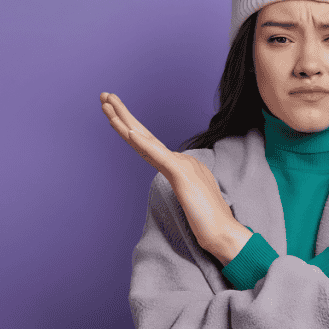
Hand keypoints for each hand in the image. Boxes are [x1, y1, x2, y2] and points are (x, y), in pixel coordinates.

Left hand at [100, 92, 251, 263]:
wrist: (224, 233)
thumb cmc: (209, 221)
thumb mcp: (191, 198)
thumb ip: (184, 185)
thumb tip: (180, 181)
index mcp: (179, 165)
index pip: (148, 144)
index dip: (130, 128)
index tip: (114, 114)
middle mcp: (180, 160)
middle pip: (144, 134)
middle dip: (122, 114)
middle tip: (105, 95)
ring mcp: (181, 165)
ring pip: (146, 140)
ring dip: (124, 121)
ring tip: (107, 104)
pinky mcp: (181, 176)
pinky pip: (158, 156)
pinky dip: (142, 143)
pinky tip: (129, 131)